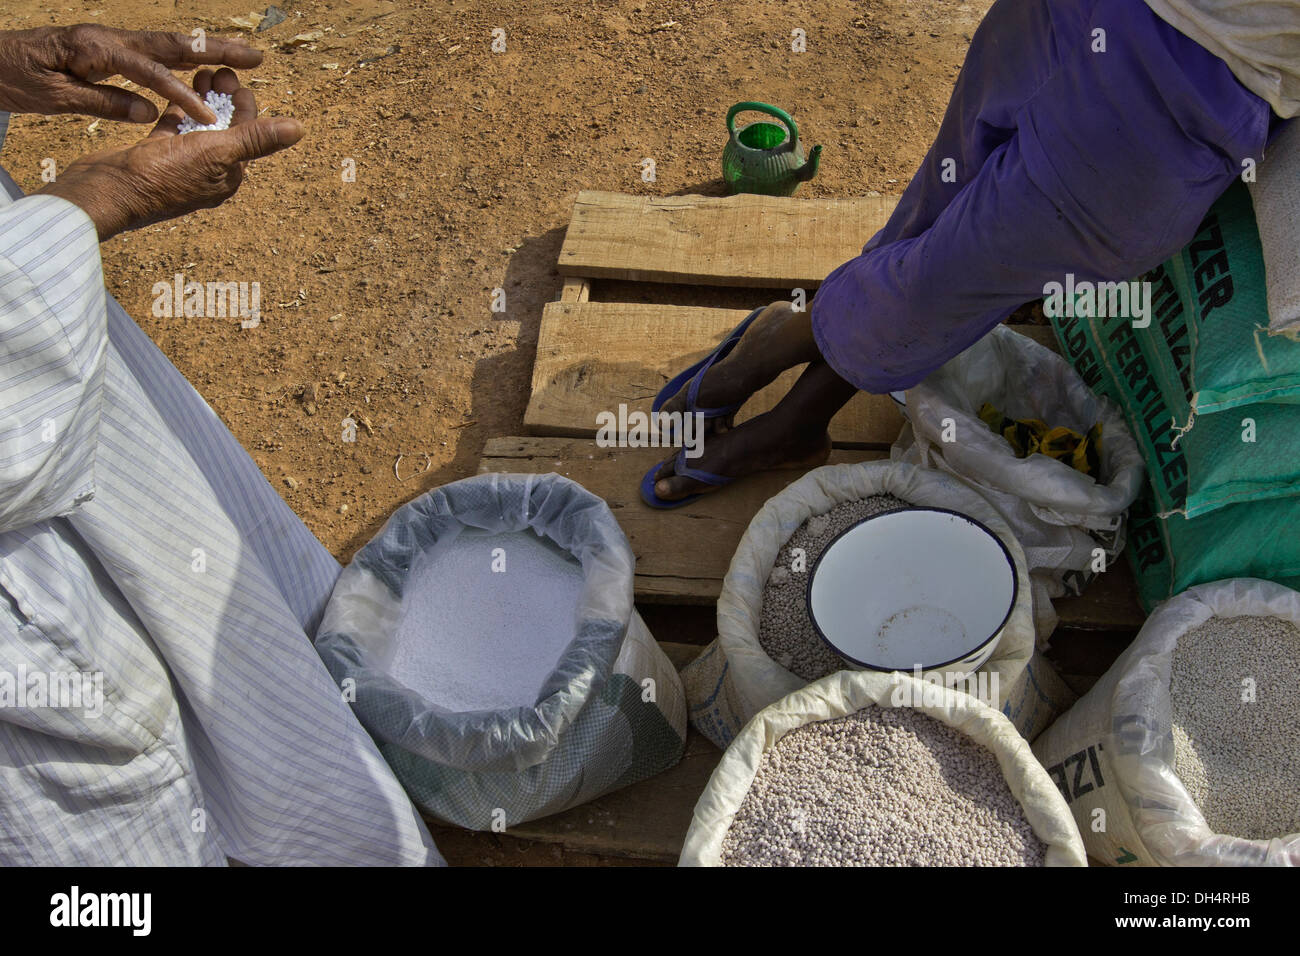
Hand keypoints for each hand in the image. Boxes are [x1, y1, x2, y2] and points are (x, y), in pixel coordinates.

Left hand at [0, 23, 260, 123]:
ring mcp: (113, 41)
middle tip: (255, 57)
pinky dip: (186, 58)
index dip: (181, 95)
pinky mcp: (112, 48)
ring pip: (169, 44)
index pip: (149, 73)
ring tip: (244, 57)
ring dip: (209, 51)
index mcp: (95, 48)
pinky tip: (206, 67)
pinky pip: (157, 54)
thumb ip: (103, 101)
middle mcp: (110, 38)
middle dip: (216, 51)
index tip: (209, 117)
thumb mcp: (54, 95)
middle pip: (172, 44)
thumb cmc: (16, 75)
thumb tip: (150, 112)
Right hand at [39, 69, 303, 240]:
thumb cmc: (163, 176)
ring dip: (202, 101)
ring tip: (201, 73)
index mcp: (227, 177)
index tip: (238, 80)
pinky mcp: (153, 157)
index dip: (246, 108)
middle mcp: (206, 174)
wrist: (108, 192)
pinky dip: (178, 111)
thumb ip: (256, 139)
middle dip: (225, 100)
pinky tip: (178, 92)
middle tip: (220, 70)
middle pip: (223, 130)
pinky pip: (172, 130)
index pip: (246, 138)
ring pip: (197, 127)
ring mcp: (179, 166)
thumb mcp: (218, 153)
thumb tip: (299, 129)